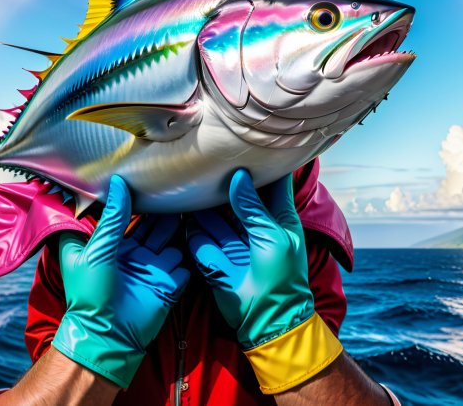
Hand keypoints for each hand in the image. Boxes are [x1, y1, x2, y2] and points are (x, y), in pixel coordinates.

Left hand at [52, 175, 189, 388]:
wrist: (108, 337)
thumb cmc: (91, 294)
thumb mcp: (96, 250)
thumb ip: (112, 219)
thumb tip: (118, 184)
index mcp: (113, 244)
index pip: (128, 215)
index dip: (137, 199)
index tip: (148, 177)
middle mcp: (135, 253)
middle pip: (154, 225)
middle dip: (165, 209)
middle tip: (178, 185)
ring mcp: (154, 268)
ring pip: (172, 239)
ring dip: (180, 225)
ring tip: (193, 201)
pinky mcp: (170, 282)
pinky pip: (185, 262)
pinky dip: (192, 250)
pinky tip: (200, 233)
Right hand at [187, 169, 341, 393]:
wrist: (266, 322)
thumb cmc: (280, 278)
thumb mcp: (272, 237)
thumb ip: (253, 207)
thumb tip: (239, 176)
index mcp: (276, 216)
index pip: (272, 182)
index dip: (264, 163)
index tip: (252, 141)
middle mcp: (251, 221)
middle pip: (237, 192)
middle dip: (224, 177)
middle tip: (210, 153)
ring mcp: (230, 236)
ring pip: (214, 210)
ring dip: (203, 198)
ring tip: (190, 173)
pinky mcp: (211, 252)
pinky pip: (198, 232)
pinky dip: (191, 222)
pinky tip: (181, 204)